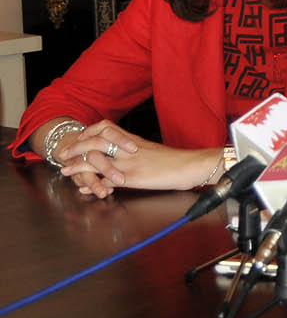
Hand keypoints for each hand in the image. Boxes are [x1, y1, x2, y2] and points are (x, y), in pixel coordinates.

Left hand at [57, 122, 216, 196]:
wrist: (192, 166)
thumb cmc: (178, 161)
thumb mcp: (153, 153)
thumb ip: (136, 155)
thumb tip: (124, 162)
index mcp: (133, 141)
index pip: (104, 128)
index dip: (88, 132)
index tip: (78, 138)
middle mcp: (128, 149)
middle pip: (95, 141)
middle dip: (76, 148)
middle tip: (64, 154)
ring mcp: (129, 162)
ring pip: (96, 160)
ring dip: (77, 166)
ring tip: (65, 172)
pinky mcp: (133, 177)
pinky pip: (107, 180)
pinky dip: (93, 184)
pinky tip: (85, 189)